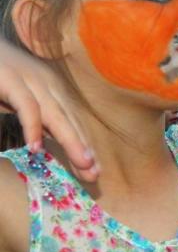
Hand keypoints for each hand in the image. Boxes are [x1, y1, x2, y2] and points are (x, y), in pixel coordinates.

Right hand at [0, 39, 97, 179]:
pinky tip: (36, 148)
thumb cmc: (0, 77)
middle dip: (84, 148)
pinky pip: (27, 106)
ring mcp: (31, 80)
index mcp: (53, 90)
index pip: (74, 123)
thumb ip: (39, 119)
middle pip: (71, 121)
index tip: (94, 171)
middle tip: (94, 174)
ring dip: (72, 140)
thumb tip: (52, 141)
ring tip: (82, 163)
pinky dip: (33, 127)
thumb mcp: (22, 101)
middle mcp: (48, 84)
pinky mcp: (11, 79)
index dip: (85, 147)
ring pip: (56, 114)